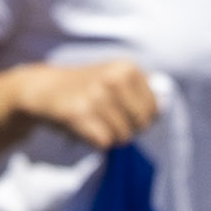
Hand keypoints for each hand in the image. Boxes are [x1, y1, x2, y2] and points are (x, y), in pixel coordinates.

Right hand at [9, 55, 161, 147]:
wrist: (45, 89)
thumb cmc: (88, 88)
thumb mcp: (116, 77)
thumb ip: (143, 91)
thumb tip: (164, 109)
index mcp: (126, 68)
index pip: (154, 109)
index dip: (142, 118)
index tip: (125, 113)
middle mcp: (112, 79)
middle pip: (141, 125)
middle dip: (128, 129)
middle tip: (109, 120)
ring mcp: (95, 96)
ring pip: (122, 136)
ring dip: (108, 136)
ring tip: (94, 121)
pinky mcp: (78, 113)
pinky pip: (103, 142)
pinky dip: (94, 141)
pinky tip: (84, 128)